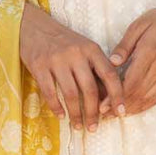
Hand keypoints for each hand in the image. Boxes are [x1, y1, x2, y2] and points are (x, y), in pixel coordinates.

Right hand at [20, 3, 123, 131]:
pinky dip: (56, 107)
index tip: (121, 112)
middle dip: (93, 112)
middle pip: (90, 89)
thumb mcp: (84, 49)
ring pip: (71, 94)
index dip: (117, 95)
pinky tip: (61, 116)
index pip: (110, 74)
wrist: (34, 27)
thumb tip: (107, 98)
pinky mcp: (39, 66)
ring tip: (78, 126)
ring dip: (76, 114)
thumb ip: (96, 69)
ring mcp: (57, 60)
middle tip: (94, 127)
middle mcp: (76, 54)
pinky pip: (50, 92)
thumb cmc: (64, 42)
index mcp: (91, 49)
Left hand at [108, 0, 155, 115]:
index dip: (115, 95)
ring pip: (148, 99)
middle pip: (138, 94)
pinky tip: (133, 110)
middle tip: (103, 114)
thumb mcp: (139, 25)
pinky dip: (145, 106)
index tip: (102, 104)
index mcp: (149, 52)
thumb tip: (111, 62)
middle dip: (119, 106)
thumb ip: (125, 45)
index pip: (131, 81)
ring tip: (114, 115)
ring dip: (131, 109)